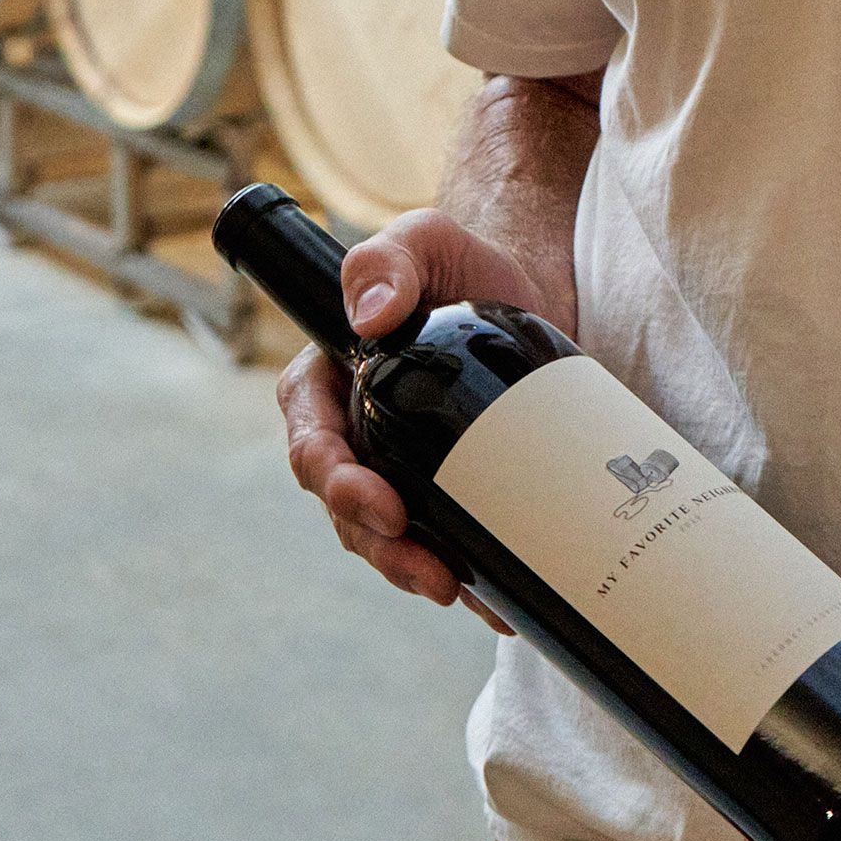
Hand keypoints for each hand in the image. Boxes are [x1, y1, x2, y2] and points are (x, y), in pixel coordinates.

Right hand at [274, 209, 570, 636]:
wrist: (529, 284)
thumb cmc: (460, 259)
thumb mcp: (425, 239)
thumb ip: (388, 259)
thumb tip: (372, 316)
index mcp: (327, 383)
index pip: (312, 445)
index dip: (338, 484)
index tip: (384, 506)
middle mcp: (356, 433)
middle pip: (350, 511)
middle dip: (384, 550)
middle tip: (434, 574)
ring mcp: (402, 466)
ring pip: (392, 538)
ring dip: (419, 572)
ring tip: (466, 592)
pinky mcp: (451, 485)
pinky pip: (447, 539)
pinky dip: (471, 573)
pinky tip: (501, 601)